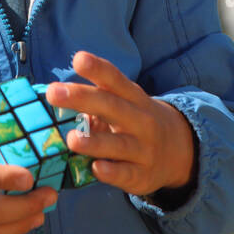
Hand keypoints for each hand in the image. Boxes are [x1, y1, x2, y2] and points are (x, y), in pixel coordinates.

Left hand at [46, 51, 195, 197]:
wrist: (179, 151)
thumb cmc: (136, 122)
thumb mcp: (125, 104)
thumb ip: (96, 98)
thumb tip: (54, 94)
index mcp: (133, 98)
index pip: (115, 80)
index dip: (98, 69)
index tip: (78, 59)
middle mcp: (140, 120)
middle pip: (112, 107)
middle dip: (83, 98)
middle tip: (54, 92)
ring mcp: (143, 148)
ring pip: (119, 144)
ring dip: (95, 142)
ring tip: (71, 139)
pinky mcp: (142, 175)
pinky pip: (126, 174)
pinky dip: (112, 171)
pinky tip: (96, 168)